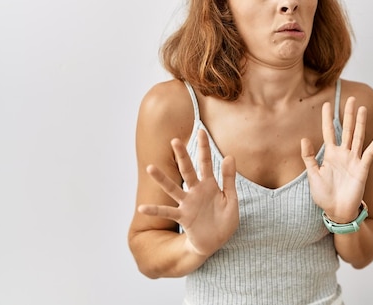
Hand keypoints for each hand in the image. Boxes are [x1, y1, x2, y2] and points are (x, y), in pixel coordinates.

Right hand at [138, 129, 238, 255]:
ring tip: (150, 167)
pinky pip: (167, 212)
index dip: (204, 147)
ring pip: (173, 188)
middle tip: (175, 140)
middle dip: (182, 156)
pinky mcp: (184, 217)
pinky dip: (155, 210)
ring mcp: (188, 203)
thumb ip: (229, 178)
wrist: (217, 242)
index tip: (201, 130)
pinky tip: (142, 208)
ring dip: (163, 179)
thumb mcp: (231, 198)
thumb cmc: (224, 220)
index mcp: (210, 185)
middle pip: (188, 170)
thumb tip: (230, 156)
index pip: (206, 162)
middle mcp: (196, 191)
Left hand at [301, 97, 372, 222]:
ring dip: (360, 123)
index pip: (329, 132)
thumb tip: (304, 139)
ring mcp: (353, 160)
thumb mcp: (312, 175)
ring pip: (358, 137)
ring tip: (363, 108)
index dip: (328, 118)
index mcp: (330, 155)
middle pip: (346, 129)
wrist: (336, 212)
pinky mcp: (362, 169)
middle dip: (348, 114)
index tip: (327, 104)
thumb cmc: (323, 195)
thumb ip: (309, 157)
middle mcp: (343, 154)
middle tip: (351, 99)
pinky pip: (370, 153)